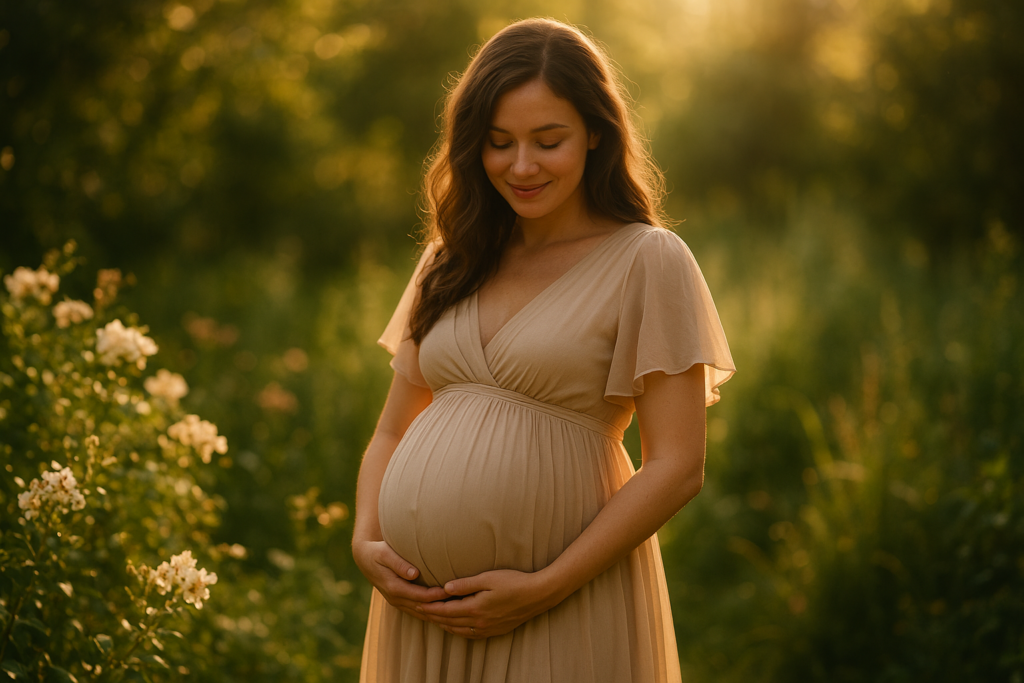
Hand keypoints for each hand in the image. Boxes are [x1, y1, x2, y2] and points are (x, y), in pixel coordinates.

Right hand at [352, 539, 447, 620]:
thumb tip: (413, 573)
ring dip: (437, 614)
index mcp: (394, 588)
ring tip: (456, 611)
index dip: (436, 595)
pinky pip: (417, 612)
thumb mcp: (385, 553)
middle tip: (460, 603)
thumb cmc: (377, 552)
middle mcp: (396, 599)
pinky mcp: (400, 602)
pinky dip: (431, 614)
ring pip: (421, 613)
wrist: (365, 558)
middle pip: (423, 608)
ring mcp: (397, 602)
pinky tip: (444, 613)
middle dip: (441, 607)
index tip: (451, 591)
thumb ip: (399, 563)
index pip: (420, 596)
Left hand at [416, 569, 553, 638]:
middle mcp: (479, 622)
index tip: (417, 603)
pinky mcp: (495, 631)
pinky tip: (454, 627)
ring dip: (443, 624)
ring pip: (458, 630)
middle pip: (449, 621)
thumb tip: (445, 588)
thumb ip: (465, 584)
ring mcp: (487, 629)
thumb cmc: (513, 582)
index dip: (430, 607)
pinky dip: (457, 631)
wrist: (537, 595)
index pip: (446, 610)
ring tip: (432, 618)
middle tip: (418, 611)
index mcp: (475, 608)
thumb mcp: (488, 578)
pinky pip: (470, 635)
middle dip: (433, 616)